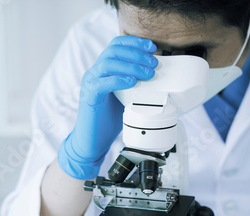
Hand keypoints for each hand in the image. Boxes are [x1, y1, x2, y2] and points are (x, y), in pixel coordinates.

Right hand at [58, 36, 157, 179]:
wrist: (94, 139)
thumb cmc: (111, 118)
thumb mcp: (128, 96)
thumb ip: (137, 84)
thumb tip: (160, 79)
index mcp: (104, 69)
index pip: (116, 45)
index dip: (134, 42)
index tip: (152, 47)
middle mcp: (95, 72)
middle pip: (114, 50)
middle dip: (137, 53)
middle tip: (153, 63)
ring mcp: (90, 83)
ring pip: (108, 63)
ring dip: (131, 65)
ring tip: (147, 73)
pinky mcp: (90, 97)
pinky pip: (102, 83)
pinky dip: (118, 80)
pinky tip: (131, 82)